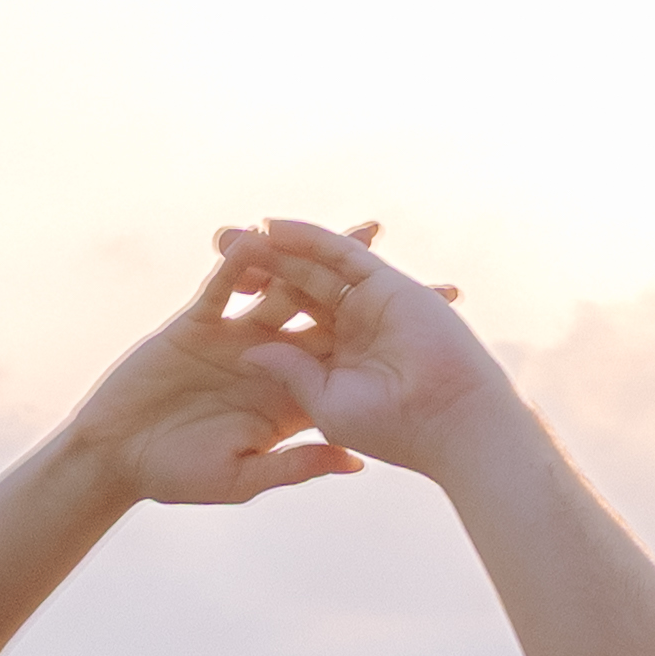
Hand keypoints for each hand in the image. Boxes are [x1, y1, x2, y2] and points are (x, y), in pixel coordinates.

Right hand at [60, 249, 371, 511]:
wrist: (118, 458)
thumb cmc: (176, 476)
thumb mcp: (241, 478)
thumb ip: (296, 465)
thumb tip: (356, 462)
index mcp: (287, 397)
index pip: (343, 360)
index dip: (378, 337)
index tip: (420, 320)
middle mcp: (266, 360)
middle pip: (319, 311)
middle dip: (352, 279)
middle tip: (390, 244)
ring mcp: (231, 338)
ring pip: (274, 290)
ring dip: (301, 258)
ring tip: (339, 228)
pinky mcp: (193, 327)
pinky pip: (220, 290)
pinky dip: (237, 267)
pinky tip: (257, 238)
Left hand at [211, 215, 510, 485]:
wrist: (450, 420)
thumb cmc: (391, 429)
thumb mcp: (323, 405)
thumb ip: (288, 375)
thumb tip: (250, 353)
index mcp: (331, 365)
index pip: (282, 331)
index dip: (247, 315)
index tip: (205, 309)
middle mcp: (347, 330)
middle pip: (293, 291)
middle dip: (257, 269)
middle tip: (217, 246)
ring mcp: (367, 305)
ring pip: (314, 268)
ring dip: (276, 248)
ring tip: (235, 231)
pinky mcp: (386, 285)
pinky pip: (340, 255)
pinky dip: (309, 238)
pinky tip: (274, 226)